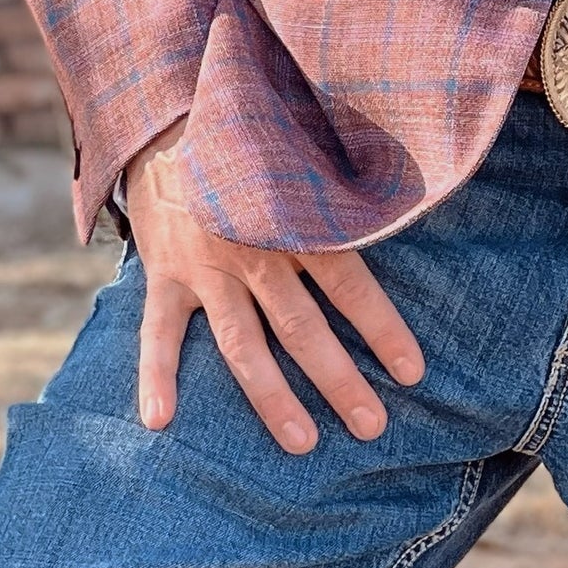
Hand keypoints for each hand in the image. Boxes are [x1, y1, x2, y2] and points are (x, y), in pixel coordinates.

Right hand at [125, 116, 424, 453]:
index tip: (411, 372)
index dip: (380, 327)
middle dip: (337, 378)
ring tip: (302, 442)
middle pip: (300, 324)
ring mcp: (204, 266)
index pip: (347, 281)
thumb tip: (404, 210)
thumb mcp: (299, 157)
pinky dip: (156, 375)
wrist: (169, 126)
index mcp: (293, 218)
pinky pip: (158, 332)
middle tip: (372, 425)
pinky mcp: (163, 276)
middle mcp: (251, 248)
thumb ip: (336, 194)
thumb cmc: (255, 148)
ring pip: (241, 342)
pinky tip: (161, 419)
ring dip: (271, 396)